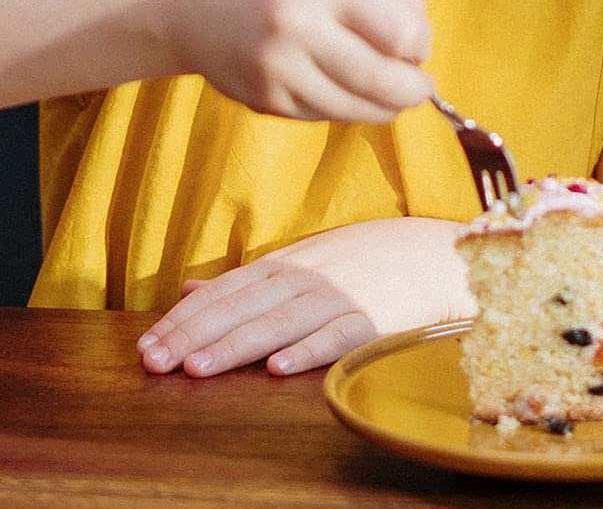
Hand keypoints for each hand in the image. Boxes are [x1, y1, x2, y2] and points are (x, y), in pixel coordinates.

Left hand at [136, 218, 474, 376]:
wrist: (436, 253)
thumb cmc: (365, 259)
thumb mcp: (304, 257)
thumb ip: (246, 277)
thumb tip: (188, 287)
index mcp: (287, 263)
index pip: (226, 289)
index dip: (185, 317)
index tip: (147, 346)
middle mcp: (308, 276)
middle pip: (244, 306)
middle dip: (195, 334)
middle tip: (155, 363)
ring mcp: (340, 295)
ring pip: (280, 321)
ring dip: (238, 344)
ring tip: (198, 368)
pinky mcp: (373, 318)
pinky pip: (338, 335)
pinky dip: (309, 350)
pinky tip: (280, 369)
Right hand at [166, 0, 432, 121]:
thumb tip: (422, 46)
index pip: (401, 32)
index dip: (421, 46)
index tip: (417, 46)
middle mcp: (298, 23)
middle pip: (383, 80)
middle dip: (414, 90)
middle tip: (420, 87)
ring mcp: (277, 68)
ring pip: (356, 107)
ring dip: (384, 106)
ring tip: (390, 93)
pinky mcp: (263, 100)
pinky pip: (324, 114)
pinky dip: (346, 108)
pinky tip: (345, 91)